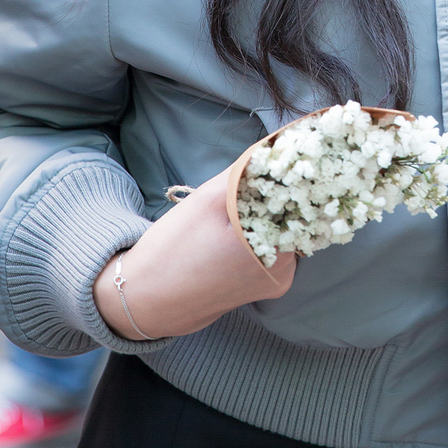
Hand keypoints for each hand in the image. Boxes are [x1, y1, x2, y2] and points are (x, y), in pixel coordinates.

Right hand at [93, 163, 295, 339]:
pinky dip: (265, 234)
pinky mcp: (267, 287)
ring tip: (236, 212)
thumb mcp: (207, 200)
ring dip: (270, 214)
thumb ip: (246, 172)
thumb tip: (273, 148)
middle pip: (295, 216)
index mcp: (274, 249)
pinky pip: (277, 249)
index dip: (291, 176)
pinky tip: (236, 232)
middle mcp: (285, 270)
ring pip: (285, 231)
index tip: (279, 159)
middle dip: (277, 196)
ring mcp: (278, 282)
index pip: (301, 199)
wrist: (145, 299)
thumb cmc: (172, 250)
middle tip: (249, 186)